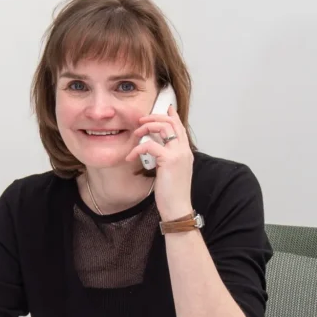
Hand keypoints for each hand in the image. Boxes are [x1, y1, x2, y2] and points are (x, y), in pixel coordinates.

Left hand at [126, 105, 194, 220]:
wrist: (177, 208)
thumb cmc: (172, 194)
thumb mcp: (170, 173)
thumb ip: (166, 159)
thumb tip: (156, 152)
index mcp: (185, 152)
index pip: (180, 127)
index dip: (172, 116)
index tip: (166, 108)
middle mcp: (184, 150)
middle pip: (171, 122)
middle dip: (154, 117)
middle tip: (141, 120)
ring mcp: (178, 154)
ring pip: (163, 128)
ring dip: (146, 127)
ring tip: (135, 135)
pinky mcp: (169, 160)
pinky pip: (150, 145)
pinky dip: (137, 148)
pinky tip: (130, 157)